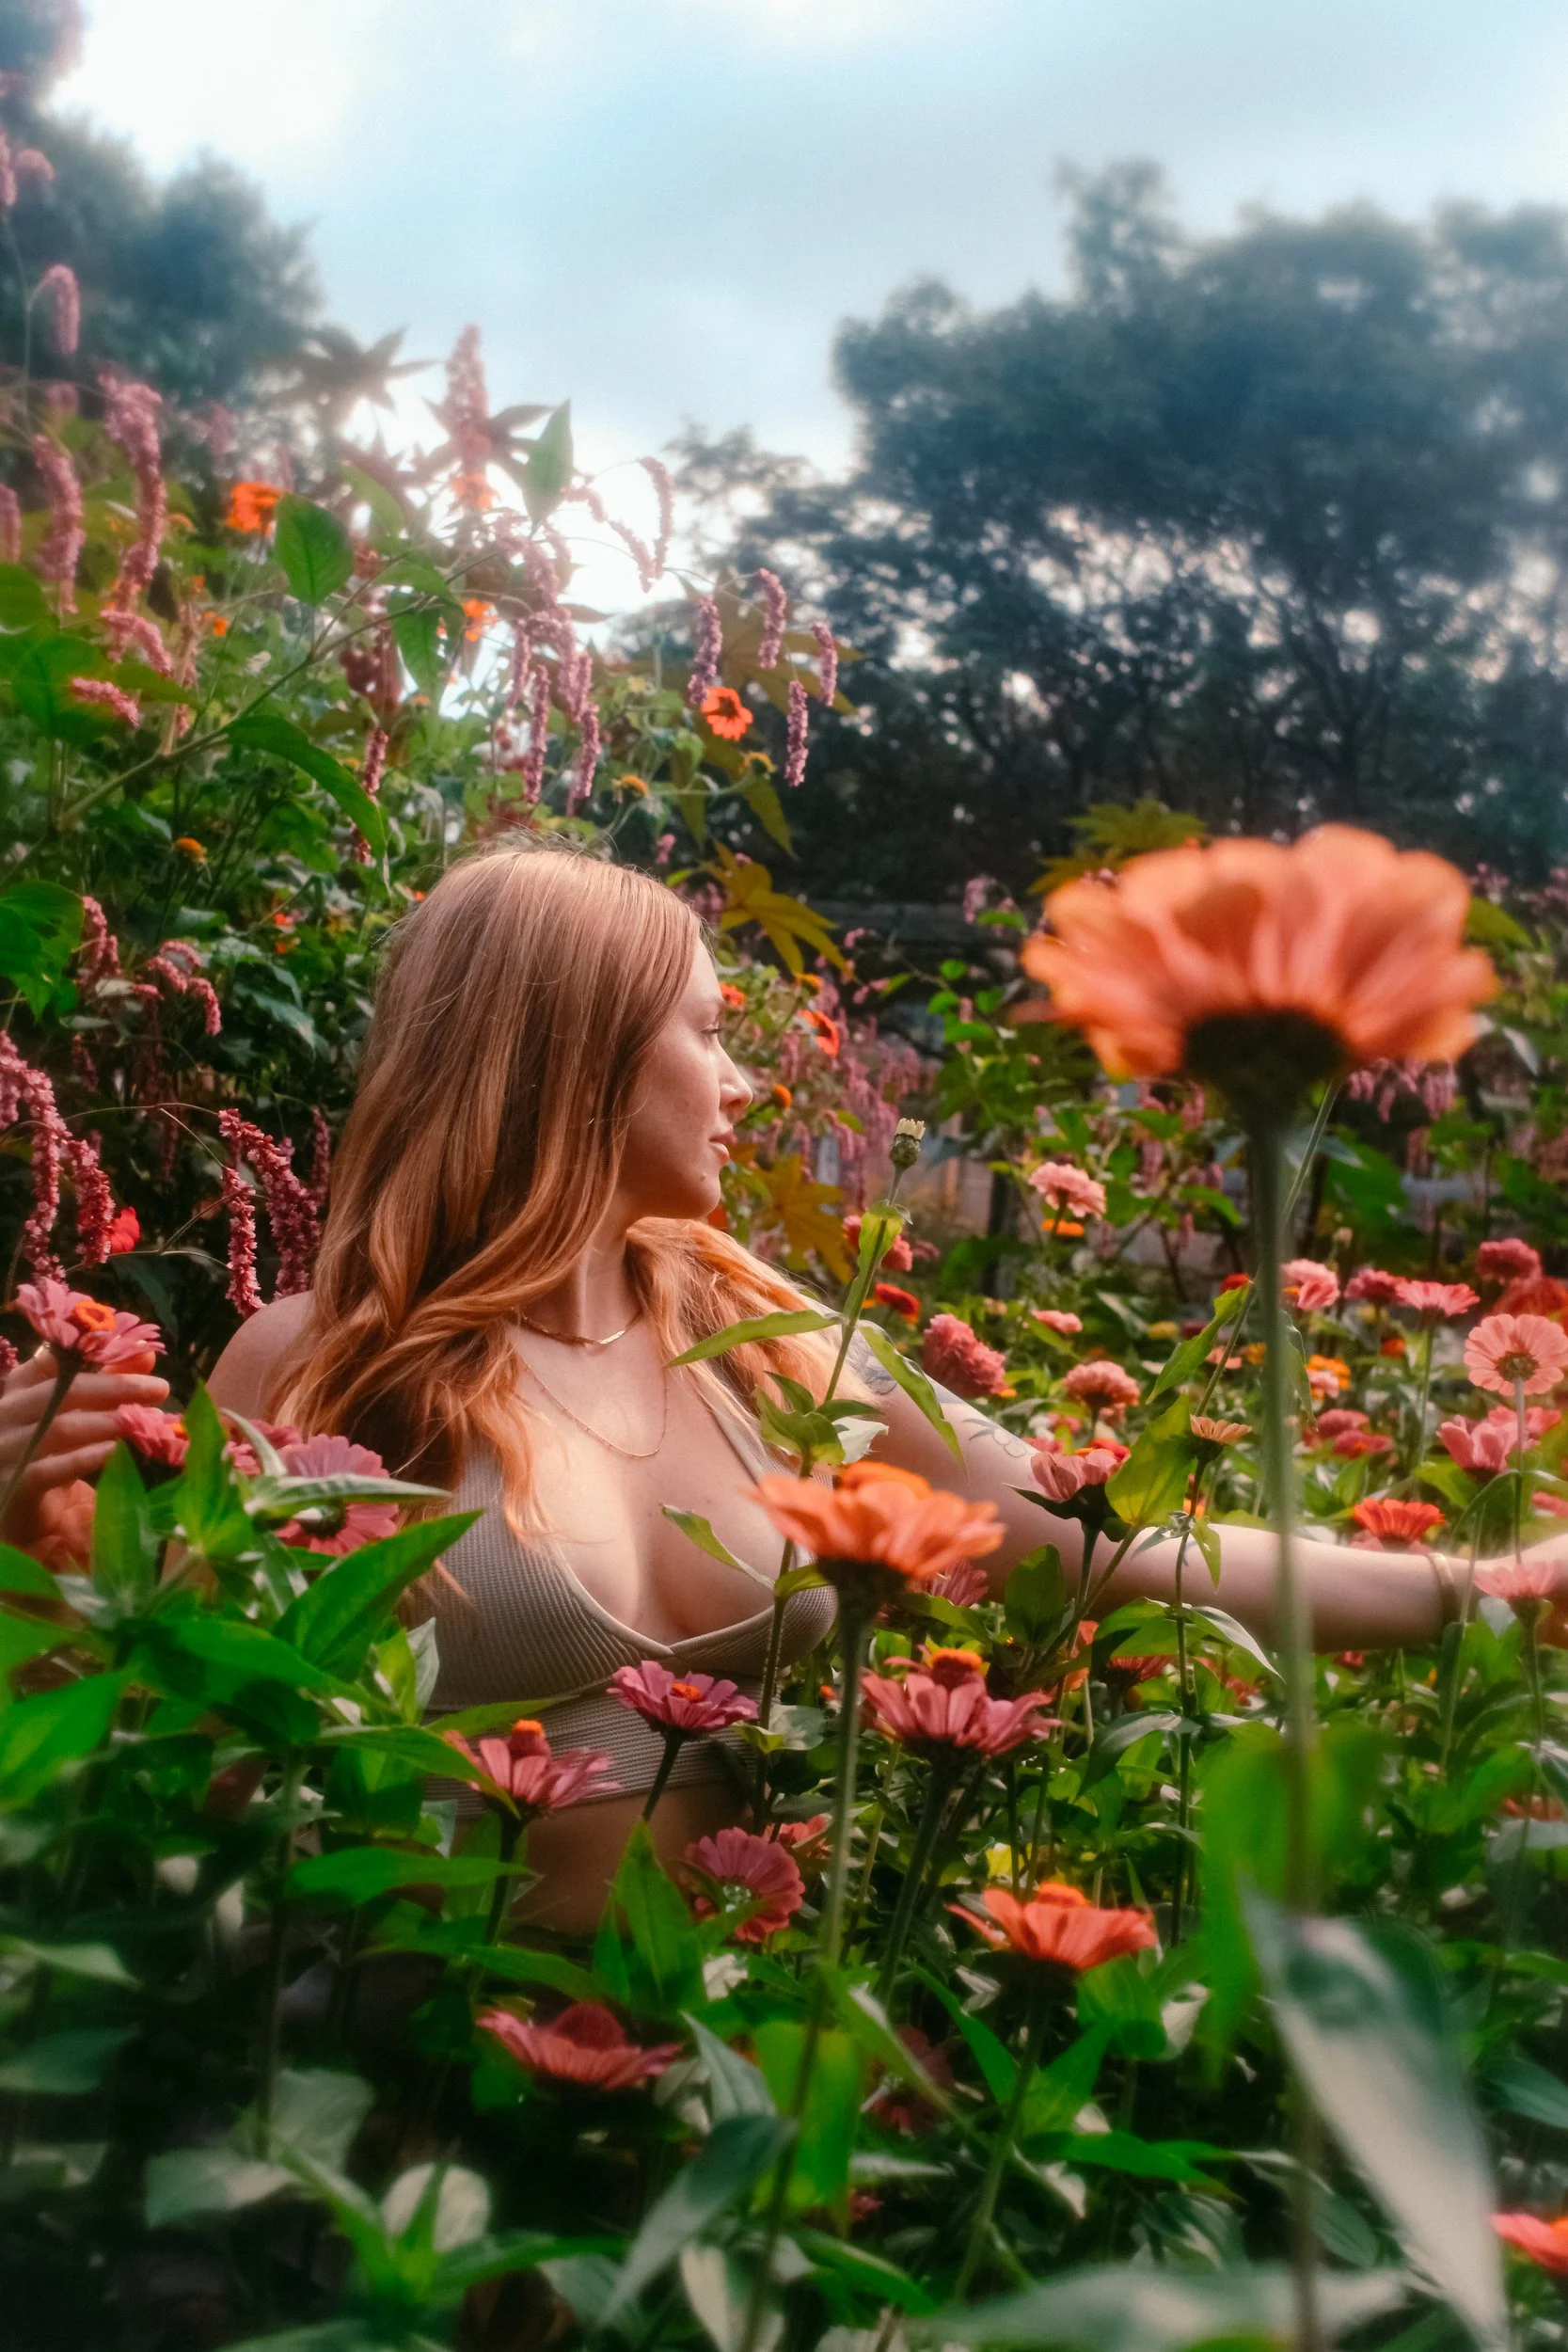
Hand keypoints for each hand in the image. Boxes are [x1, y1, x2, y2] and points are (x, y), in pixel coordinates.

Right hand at [0, 1346, 169, 1552]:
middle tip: (158, 1388)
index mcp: (20, 1390)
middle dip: (114, 1387)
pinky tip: (113, 1451)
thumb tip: (145, 1353)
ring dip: (107, 1422)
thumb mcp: (76, 1414)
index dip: (92, 1355)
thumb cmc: (50, 1453)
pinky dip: (83, 1458)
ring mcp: (6, 1450)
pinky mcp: (14, 1484)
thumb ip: (106, 1383)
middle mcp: (7, 1414)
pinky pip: (50, 1469)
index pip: (50, 1362)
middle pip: (61, 1392)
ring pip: (60, 1428)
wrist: (17, 1510)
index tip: (137, 1355)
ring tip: (144, 1419)